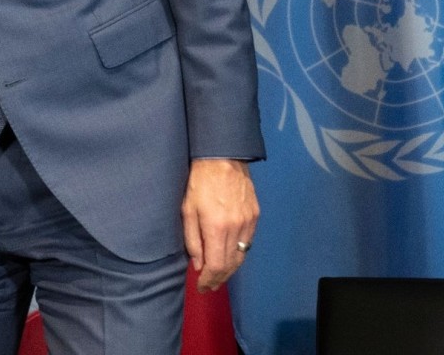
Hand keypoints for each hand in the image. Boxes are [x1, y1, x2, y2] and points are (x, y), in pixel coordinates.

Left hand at [182, 158, 258, 291]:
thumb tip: (198, 264)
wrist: (223, 157)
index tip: (201, 286)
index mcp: (217, 227)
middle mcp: (236, 228)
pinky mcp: (256, 216)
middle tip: (209, 286)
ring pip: (242, 255)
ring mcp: (249, 222)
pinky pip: (248, 242)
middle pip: (231, 265)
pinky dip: (238, 253)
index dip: (209, 280)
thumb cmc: (198, 181)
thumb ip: (192, 239)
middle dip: (219, 279)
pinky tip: (229, 255)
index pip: (216, 265)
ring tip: (218, 275)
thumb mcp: (187, 209)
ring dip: (230, 269)